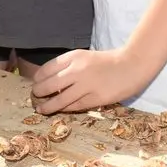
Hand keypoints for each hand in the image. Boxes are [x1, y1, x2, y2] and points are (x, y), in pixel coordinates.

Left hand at [30, 48, 148, 113]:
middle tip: (35, 98)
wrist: (131, 65)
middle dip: (38, 93)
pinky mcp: (95, 99)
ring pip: (59, 100)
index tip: (35, 84)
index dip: (37, 79)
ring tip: (41, 109)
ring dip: (47, 106)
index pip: (46, 69)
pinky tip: (60, 110)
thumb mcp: (84, 57)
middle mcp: (77, 70)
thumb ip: (67, 66)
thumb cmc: (106, 62)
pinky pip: (74, 107)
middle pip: (48, 85)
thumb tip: (46, 80)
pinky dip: (64, 109)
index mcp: (73, 57)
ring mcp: (86, 85)